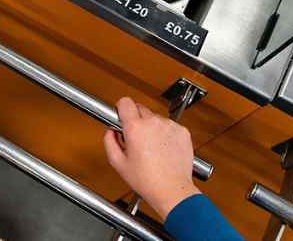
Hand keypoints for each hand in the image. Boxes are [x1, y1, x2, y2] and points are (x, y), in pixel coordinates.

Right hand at [103, 97, 199, 220]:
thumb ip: (109, 141)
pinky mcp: (182, 132)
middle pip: (140, 108)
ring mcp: (170, 126)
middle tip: (135, 138)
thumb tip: (111, 131)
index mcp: (135, 128)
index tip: (121, 115)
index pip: (125, 102)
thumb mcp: (118, 163)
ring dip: (152, 127)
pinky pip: (170, 126)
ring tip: (152, 148)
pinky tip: (164, 149)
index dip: (121, 108)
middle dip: (136, 120)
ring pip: (155, 118)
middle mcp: (153, 122)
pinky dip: (166, 134)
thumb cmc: (147, 180)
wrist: (173, 190)